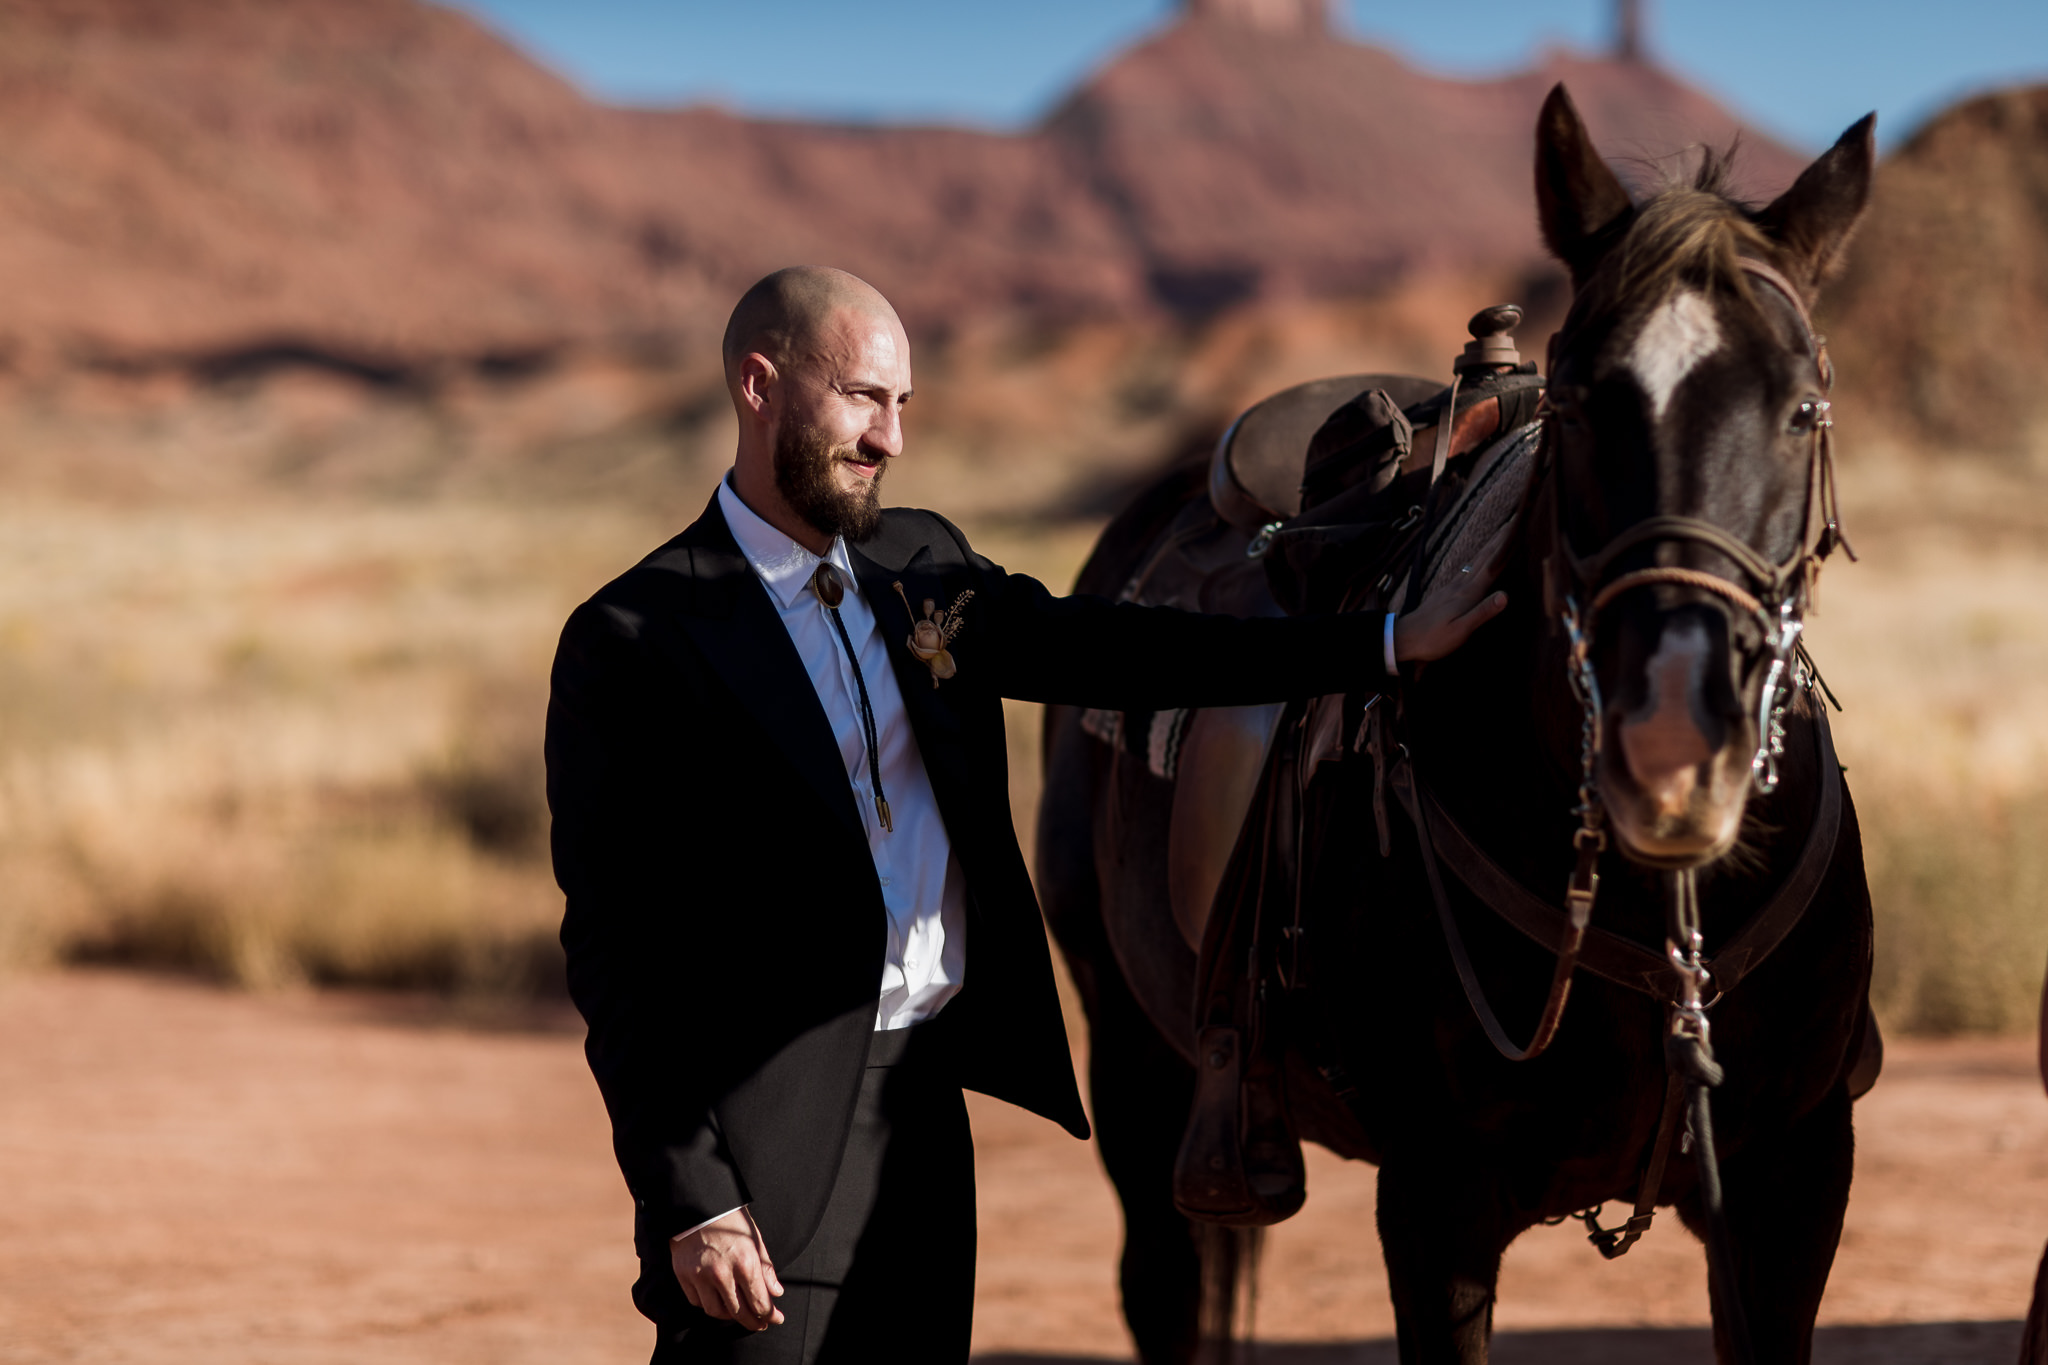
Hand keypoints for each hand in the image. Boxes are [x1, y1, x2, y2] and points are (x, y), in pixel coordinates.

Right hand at [672, 1208, 785, 1330]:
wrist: (699, 1204)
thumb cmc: (730, 1220)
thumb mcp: (755, 1240)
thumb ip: (766, 1269)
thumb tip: (776, 1292)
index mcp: (745, 1263)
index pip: (760, 1302)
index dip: (769, 1315)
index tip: (774, 1319)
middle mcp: (722, 1273)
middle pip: (739, 1312)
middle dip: (752, 1322)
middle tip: (759, 1324)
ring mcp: (700, 1276)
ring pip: (716, 1311)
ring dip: (729, 1315)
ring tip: (737, 1311)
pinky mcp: (684, 1276)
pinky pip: (697, 1301)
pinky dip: (708, 1303)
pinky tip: (717, 1298)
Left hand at [1393, 517, 1515, 663]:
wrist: (1403, 638)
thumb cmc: (1433, 639)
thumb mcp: (1460, 631)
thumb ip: (1482, 612)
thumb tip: (1505, 595)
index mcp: (1467, 594)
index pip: (1491, 566)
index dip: (1504, 547)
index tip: (1515, 528)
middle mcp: (1460, 586)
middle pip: (1483, 558)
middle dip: (1498, 541)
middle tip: (1512, 523)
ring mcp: (1451, 588)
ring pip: (1474, 562)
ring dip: (1488, 548)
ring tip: (1498, 537)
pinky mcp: (1445, 593)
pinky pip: (1465, 570)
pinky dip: (1476, 561)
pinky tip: (1475, 562)